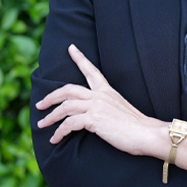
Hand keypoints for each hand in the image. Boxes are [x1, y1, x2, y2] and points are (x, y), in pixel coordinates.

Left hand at [35, 44, 162, 155]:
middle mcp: (100, 95)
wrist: (147, 133)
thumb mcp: (120, 110)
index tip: (71, 48)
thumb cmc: (137, 127)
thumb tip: (96, 116)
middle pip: (68, 89)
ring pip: (65, 107)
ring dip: (50, 117)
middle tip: (40, 104)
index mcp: (107, 91)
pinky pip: (69, 124)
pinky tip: (54, 139)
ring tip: (42, 125)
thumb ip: (107, 109)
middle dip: (51, 96)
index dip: (79, 58)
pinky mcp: (94, 119)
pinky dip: (59, 132)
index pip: (91, 70)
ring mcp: (96, 106)